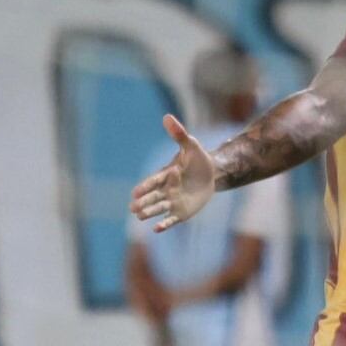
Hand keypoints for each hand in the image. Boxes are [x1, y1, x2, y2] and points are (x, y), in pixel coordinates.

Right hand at [130, 114, 216, 231]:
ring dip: (150, 212)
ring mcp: (172, 202)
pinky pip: (171, 219)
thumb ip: (179, 134)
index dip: (145, 187)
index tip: (135, 192)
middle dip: (143, 202)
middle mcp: (165, 190)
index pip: (152, 181)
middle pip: (152, 197)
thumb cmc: (198, 158)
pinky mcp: (181, 212)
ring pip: (158, 208)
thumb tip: (167, 117)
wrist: (212, 173)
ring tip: (140, 216)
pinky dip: (164, 224)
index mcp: (165, 175)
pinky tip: (157, 229)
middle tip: (133, 208)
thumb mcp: (190, 145)